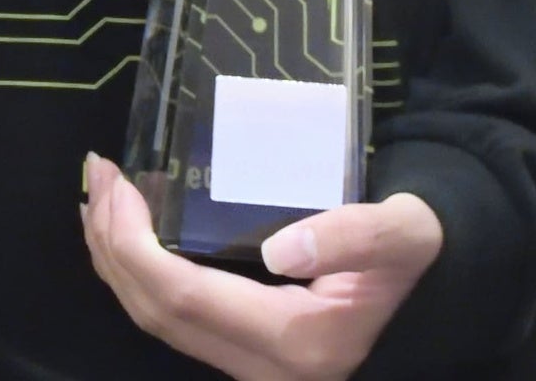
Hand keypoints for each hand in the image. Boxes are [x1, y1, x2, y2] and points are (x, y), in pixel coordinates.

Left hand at [79, 155, 443, 380]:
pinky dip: (141, 275)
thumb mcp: (402, 234)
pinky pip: (177, 320)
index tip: (116, 180)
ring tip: (99, 197)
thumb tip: (281, 246)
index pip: (183, 296)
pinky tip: (131, 234)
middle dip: (111, 244)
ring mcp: (252, 369)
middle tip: (98, 174)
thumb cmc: (417, 255)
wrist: (437, 295)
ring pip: (159, 322)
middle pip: (157, 313)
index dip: (133, 242)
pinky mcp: (247, 354)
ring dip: (117, 260)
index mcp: (296, 341)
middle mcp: (264, 369)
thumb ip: (354, 236)